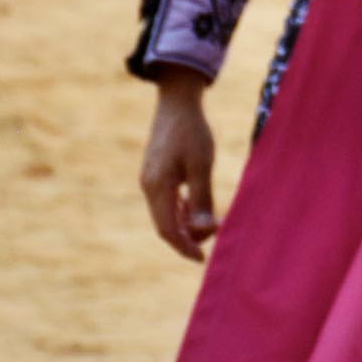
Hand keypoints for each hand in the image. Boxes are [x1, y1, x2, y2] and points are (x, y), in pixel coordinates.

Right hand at [140, 66, 219, 261]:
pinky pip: (166, 200)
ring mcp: (150, 179)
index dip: (185, 247)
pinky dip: (180, 209)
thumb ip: (202, 199)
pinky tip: (195, 208)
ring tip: (208, 226)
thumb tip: (204, 230)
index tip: (202, 258)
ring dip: (185, 223)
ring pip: (165, 213)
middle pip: (165, 225)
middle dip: (187, 237)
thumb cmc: (192, 132)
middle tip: (212, 238)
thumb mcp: (202, 165)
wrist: (177, 102)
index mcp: (157, 187)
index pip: (167, 230)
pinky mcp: (155, 172)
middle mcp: (149, 186)